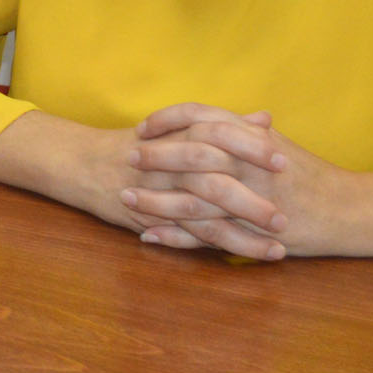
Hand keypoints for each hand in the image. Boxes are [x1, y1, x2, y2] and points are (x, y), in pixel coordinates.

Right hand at [0, 108, 287, 260]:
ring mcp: (160, 191)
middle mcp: (169, 162)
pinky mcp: (153, 217)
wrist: (84, 163)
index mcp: (179, 134)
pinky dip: (224, 246)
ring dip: (246, 229)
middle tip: (288, 209)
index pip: (219, 135)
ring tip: (281, 241)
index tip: (284, 158)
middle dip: (254, 194)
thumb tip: (265, 118)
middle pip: (216, 175)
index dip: (251, 148)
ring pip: (206, 211)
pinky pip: (193, 234)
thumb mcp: (179, 127)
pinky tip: (253, 255)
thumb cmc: (139, 144)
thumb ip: (224, 123)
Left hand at [129, 103, 372, 259]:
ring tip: (126, 200)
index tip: (143, 127)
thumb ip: (243, 130)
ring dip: (155, 200)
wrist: (351, 210)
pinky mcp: (253, 231)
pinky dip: (175, 236)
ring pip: (192, 197)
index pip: (200, 116)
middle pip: (190, 154)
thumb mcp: (276, 146)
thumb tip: (212, 116)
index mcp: (252, 136)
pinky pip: (206, 234)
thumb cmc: (312, 176)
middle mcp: (248, 163)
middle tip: (127, 159)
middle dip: (154, 157)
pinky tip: (149, 236)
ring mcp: (250, 198)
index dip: (168, 120)